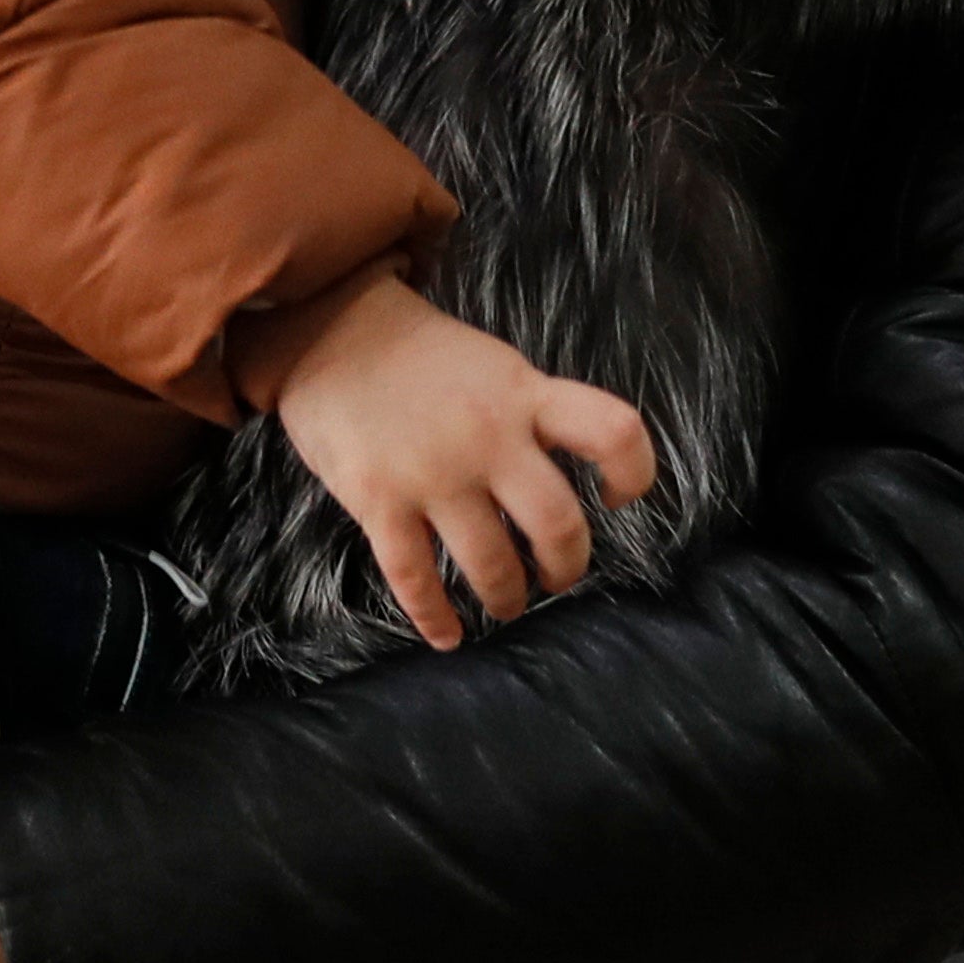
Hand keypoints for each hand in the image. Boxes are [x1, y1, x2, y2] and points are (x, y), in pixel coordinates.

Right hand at [229, 270, 657, 649]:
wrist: (330, 328)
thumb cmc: (421, 356)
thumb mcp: (495, 366)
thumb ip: (532, 414)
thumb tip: (564, 480)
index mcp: (524, 394)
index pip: (612, 431)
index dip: (633, 474)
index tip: (616, 498)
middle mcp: (488, 435)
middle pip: (558, 521)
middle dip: (566, 566)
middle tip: (555, 577)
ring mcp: (433, 471)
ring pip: (492, 563)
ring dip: (507, 597)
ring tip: (505, 602)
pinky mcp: (379, 499)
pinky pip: (415, 578)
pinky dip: (436, 617)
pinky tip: (447, 634)